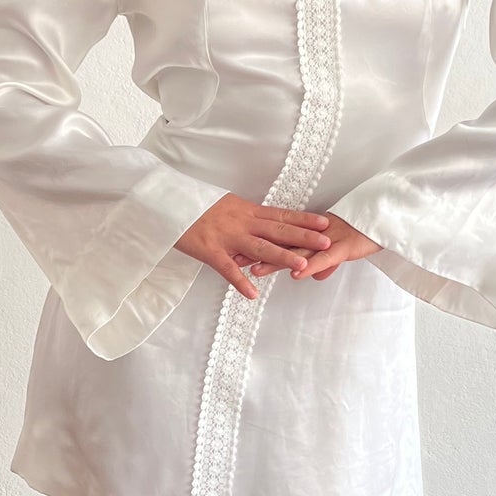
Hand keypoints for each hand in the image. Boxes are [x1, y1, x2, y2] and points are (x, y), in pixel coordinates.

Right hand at [176, 194, 335, 302]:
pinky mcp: (209, 250)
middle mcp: (241, 222)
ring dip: (282, 257)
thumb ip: (245, 216)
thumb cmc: (195, 205)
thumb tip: (262, 223)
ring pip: (259, 248)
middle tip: (327, 242)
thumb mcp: (225, 205)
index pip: (281, 215)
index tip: (325, 223)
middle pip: (277, 230)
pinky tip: (253, 294)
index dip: (304, 219)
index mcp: (246, 210)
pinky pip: (227, 268)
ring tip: (302, 266)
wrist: (167, 201)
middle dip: (304, 237)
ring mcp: (226, 236)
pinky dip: (240, 281)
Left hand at [245, 212, 380, 283]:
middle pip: (281, 244)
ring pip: (297, 252)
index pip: (279, 238)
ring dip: (275, 261)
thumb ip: (325, 263)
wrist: (385, 221)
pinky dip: (309, 267)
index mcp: (311, 233)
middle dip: (257, 251)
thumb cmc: (363, 234)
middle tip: (234, 258)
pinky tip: (295, 274)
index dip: (258, 243)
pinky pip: (324, 259)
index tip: (236, 248)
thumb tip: (313, 276)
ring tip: (255, 271)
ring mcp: (328, 240)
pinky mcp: (343, 247)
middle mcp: (315, 235)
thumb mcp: (340, 253)